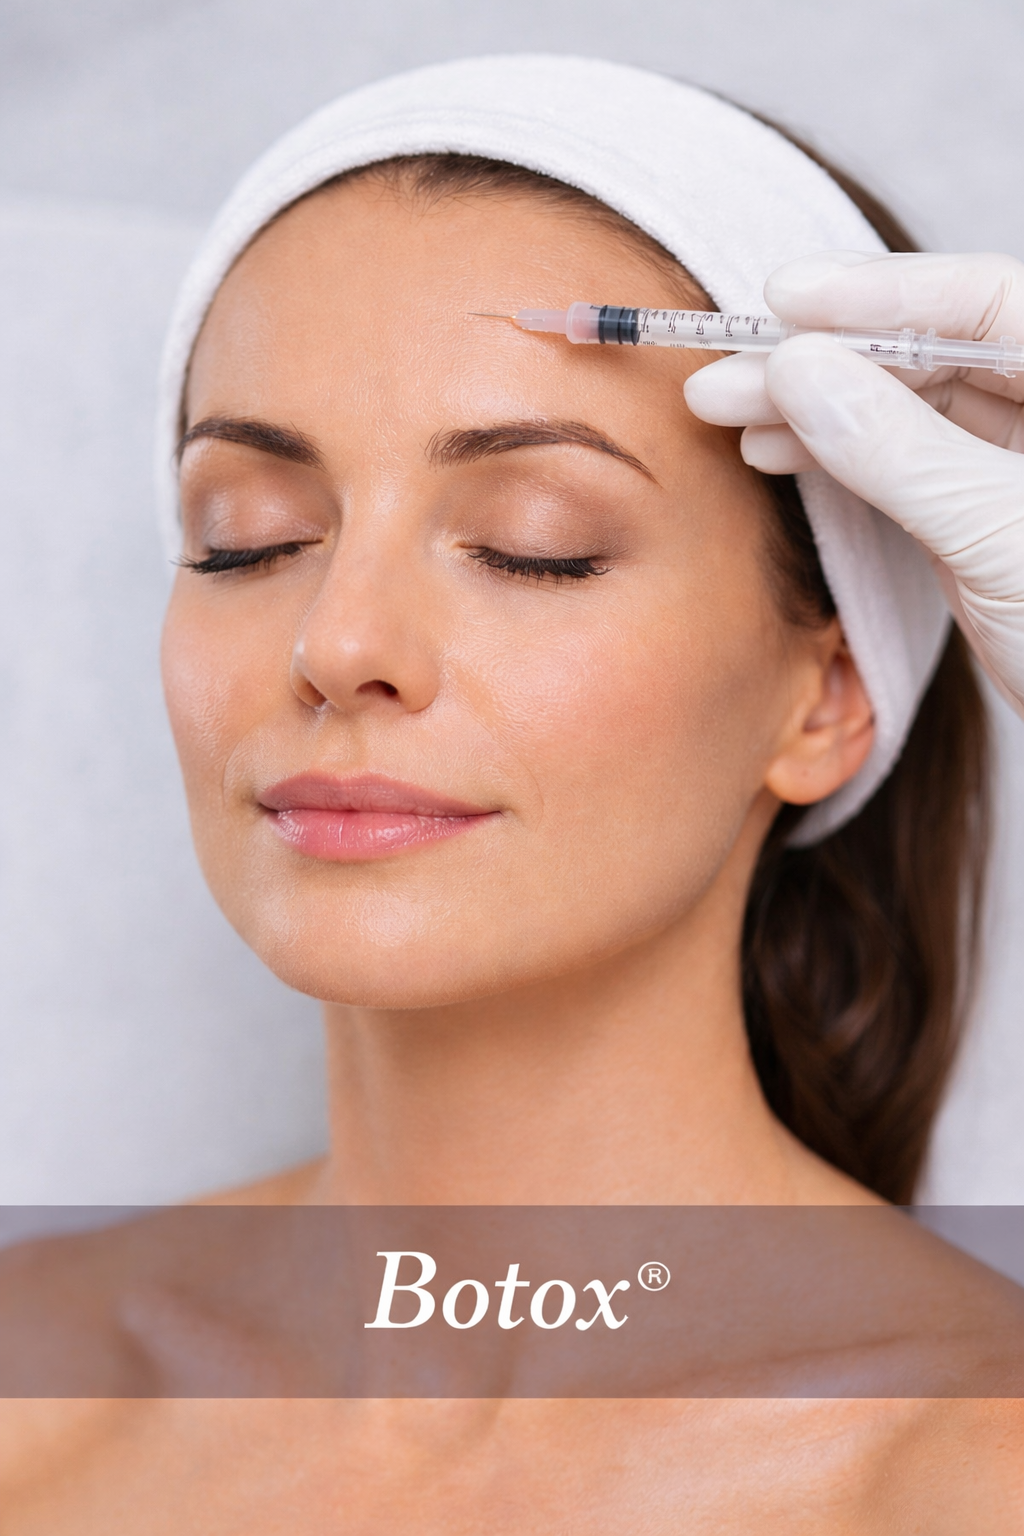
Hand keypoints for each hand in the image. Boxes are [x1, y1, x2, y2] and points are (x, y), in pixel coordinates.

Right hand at [684, 252, 1023, 713]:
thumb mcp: (997, 534)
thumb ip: (900, 450)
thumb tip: (799, 371)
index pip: (986, 302)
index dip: (882, 293)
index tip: (787, 297)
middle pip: (933, 350)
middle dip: (825, 358)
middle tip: (728, 372)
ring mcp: (1016, 460)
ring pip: (908, 405)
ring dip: (814, 406)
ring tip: (727, 411)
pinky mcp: (981, 511)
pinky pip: (902, 460)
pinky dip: (837, 455)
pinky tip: (776, 449)